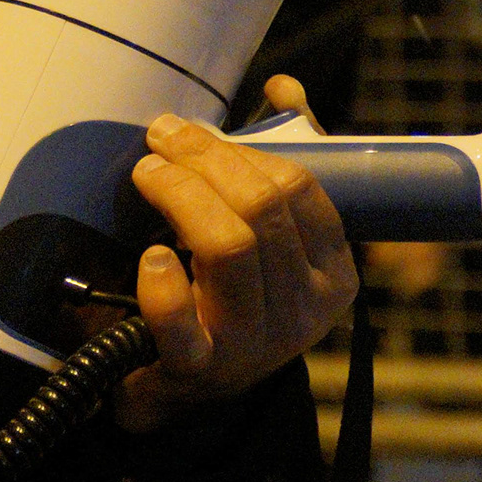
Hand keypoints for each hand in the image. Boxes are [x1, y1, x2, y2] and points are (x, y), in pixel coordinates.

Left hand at [112, 72, 359, 431]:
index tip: (187, 131)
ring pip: (229, 247)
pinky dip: (162, 281)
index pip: (299, 189)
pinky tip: (152, 255)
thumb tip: (286, 88)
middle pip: (261, 209)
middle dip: (204, 159)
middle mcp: (303, 312)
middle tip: (160, 139)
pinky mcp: (199, 371)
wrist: (189, 393)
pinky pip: (181, 319)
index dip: (240, 148)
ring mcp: (255, 344)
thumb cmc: (230, 299)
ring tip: (148, 173)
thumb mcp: (272, 239)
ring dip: (180, 195)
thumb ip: (285, 163)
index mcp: (333, 275)